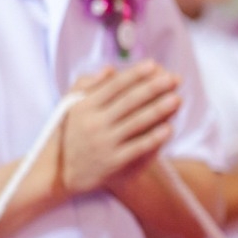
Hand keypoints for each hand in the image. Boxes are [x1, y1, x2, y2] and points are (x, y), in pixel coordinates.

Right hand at [51, 61, 181, 196]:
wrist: (60, 172)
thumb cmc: (72, 132)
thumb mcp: (70, 106)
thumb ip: (87, 84)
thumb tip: (110, 69)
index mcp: (84, 107)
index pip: (113, 87)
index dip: (134, 75)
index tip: (153, 64)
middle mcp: (94, 124)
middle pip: (128, 102)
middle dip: (152, 88)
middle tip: (173, 78)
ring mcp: (104, 144)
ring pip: (136, 123)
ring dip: (158, 110)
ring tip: (177, 99)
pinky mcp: (113, 162)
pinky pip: (137, 148)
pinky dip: (153, 138)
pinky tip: (169, 128)